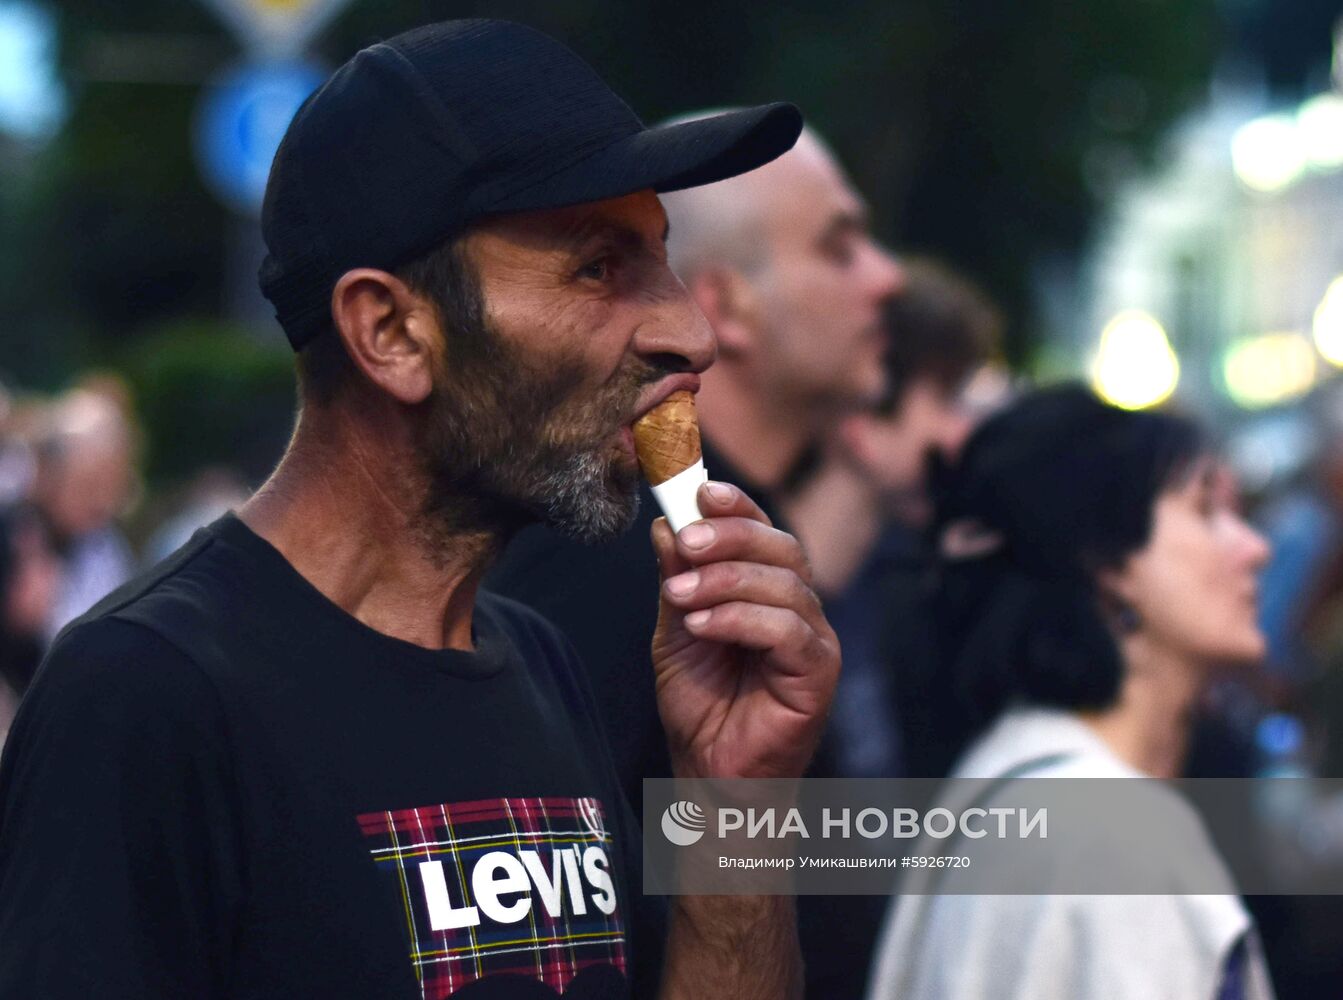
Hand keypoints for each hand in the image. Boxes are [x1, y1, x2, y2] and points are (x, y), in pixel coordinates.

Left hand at [650, 481, 838, 779]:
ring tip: (680, 597)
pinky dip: (740, 619)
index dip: (737, 507)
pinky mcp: (818, 672)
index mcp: (768, 591)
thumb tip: (667, 524)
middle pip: (782, 547)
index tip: (700, 491)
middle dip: (731, 536)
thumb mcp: (675, 630)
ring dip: (725, 581)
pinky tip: (703, 625)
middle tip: (687, 541)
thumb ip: (677, 579)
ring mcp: (814, 639)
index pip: (764, 532)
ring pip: (784, 584)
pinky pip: (787, 630)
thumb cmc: (701, 705)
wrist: (709, 772)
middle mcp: (799, 609)